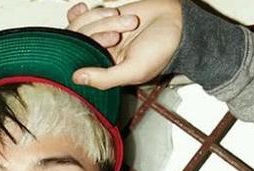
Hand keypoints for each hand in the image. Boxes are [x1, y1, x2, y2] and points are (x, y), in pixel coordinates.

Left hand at [67, 0, 181, 89]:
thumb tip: (76, 78)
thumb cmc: (161, 51)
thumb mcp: (134, 70)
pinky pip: (80, 18)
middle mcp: (99, 54)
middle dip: (100, 31)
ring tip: (126, 21)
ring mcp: (99, 36)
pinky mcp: (102, 20)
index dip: (91, 48)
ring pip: (81, 26)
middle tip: (120, 32)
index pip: (79, 63)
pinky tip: (83, 9)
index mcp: (104, 72)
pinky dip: (81, 13)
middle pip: (77, 41)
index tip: (113, 40)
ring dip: (103, 19)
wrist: (177, 23)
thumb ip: (105, 77)